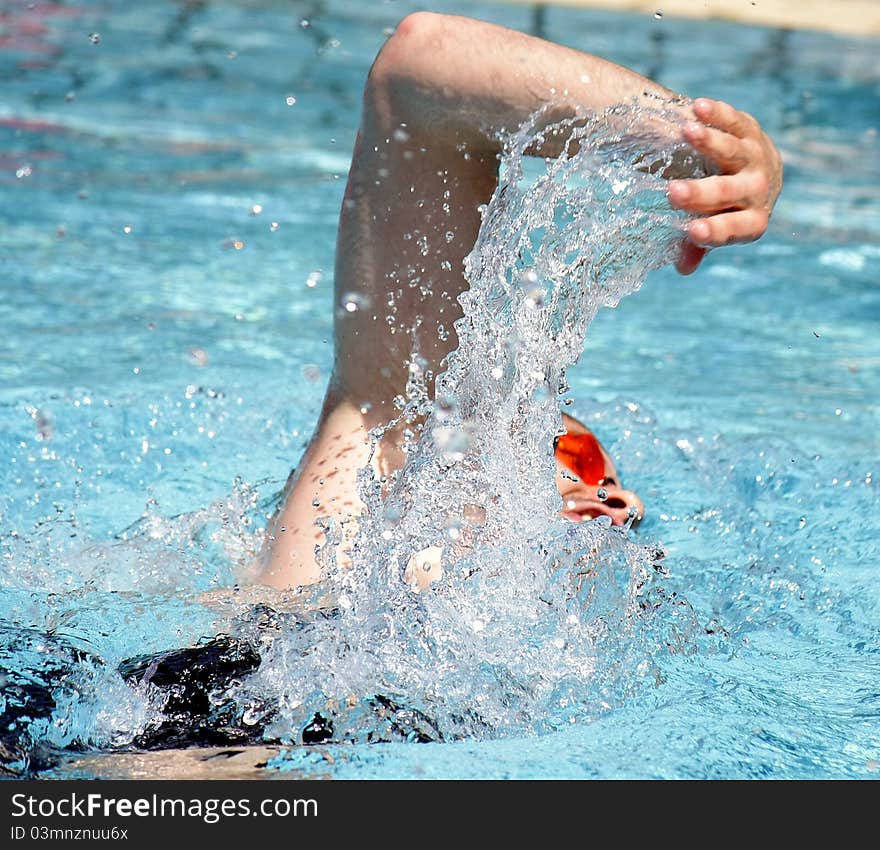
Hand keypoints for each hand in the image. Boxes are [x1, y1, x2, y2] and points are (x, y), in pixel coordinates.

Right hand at [668, 98, 782, 274]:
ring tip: (685, 132)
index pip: (736, 229)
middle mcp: (758, 189)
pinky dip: (717, 113)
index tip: (691, 231)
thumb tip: (683, 268)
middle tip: (672, 193)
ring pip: (734, 150)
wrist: (762, 169)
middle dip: (702, 194)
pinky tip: (697, 107)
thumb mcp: (715, 226)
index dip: (716, 232)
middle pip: (731, 192)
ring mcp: (756, 157)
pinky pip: (735, 120)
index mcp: (751, 221)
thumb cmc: (727, 208)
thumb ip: (698, 245)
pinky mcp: (751, 129)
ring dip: (710, 142)